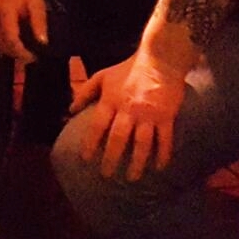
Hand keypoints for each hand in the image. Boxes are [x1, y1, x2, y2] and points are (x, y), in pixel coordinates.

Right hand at [0, 0, 48, 61]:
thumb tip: (42, 42)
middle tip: (31, 58)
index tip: (33, 56)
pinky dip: (1, 47)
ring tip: (23, 54)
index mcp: (6, 11)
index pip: (10, 37)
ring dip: (8, 52)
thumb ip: (39, 23)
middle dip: (15, 54)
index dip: (20, 51)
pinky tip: (13, 49)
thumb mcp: (37, 5)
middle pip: (0, 43)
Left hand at [71, 51, 187, 180]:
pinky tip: (159, 167)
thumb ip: (85, 92)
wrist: (159, 60)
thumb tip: (71, 109)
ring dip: (136, 162)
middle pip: (118, 138)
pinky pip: (165, 140)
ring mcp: (149, 115)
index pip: (98, 125)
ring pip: (142, 143)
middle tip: (106, 175)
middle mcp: (128, 110)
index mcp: (111, 100)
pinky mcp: (167, 117)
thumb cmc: (128, 68)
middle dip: (111, 158)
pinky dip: (163, 155)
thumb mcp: (102, 76)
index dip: (90, 143)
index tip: (85, 158)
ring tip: (132, 177)